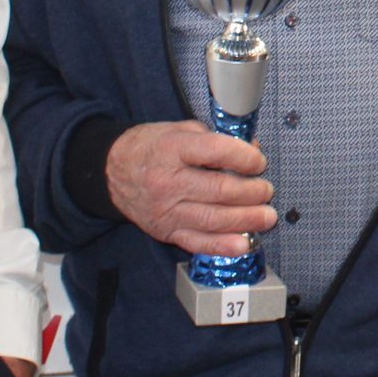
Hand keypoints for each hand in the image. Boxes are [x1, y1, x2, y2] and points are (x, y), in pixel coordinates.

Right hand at [105, 122, 275, 255]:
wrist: (111, 172)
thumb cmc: (150, 148)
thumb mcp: (179, 131)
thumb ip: (215, 139)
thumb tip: (251, 150)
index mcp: (172, 149)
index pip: (215, 152)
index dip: (244, 157)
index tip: (259, 161)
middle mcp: (168, 181)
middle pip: (219, 189)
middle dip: (251, 192)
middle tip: (266, 190)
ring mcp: (166, 210)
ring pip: (213, 219)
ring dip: (246, 219)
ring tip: (266, 216)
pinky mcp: (166, 231)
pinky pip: (198, 242)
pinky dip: (224, 246)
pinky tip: (245, 244)